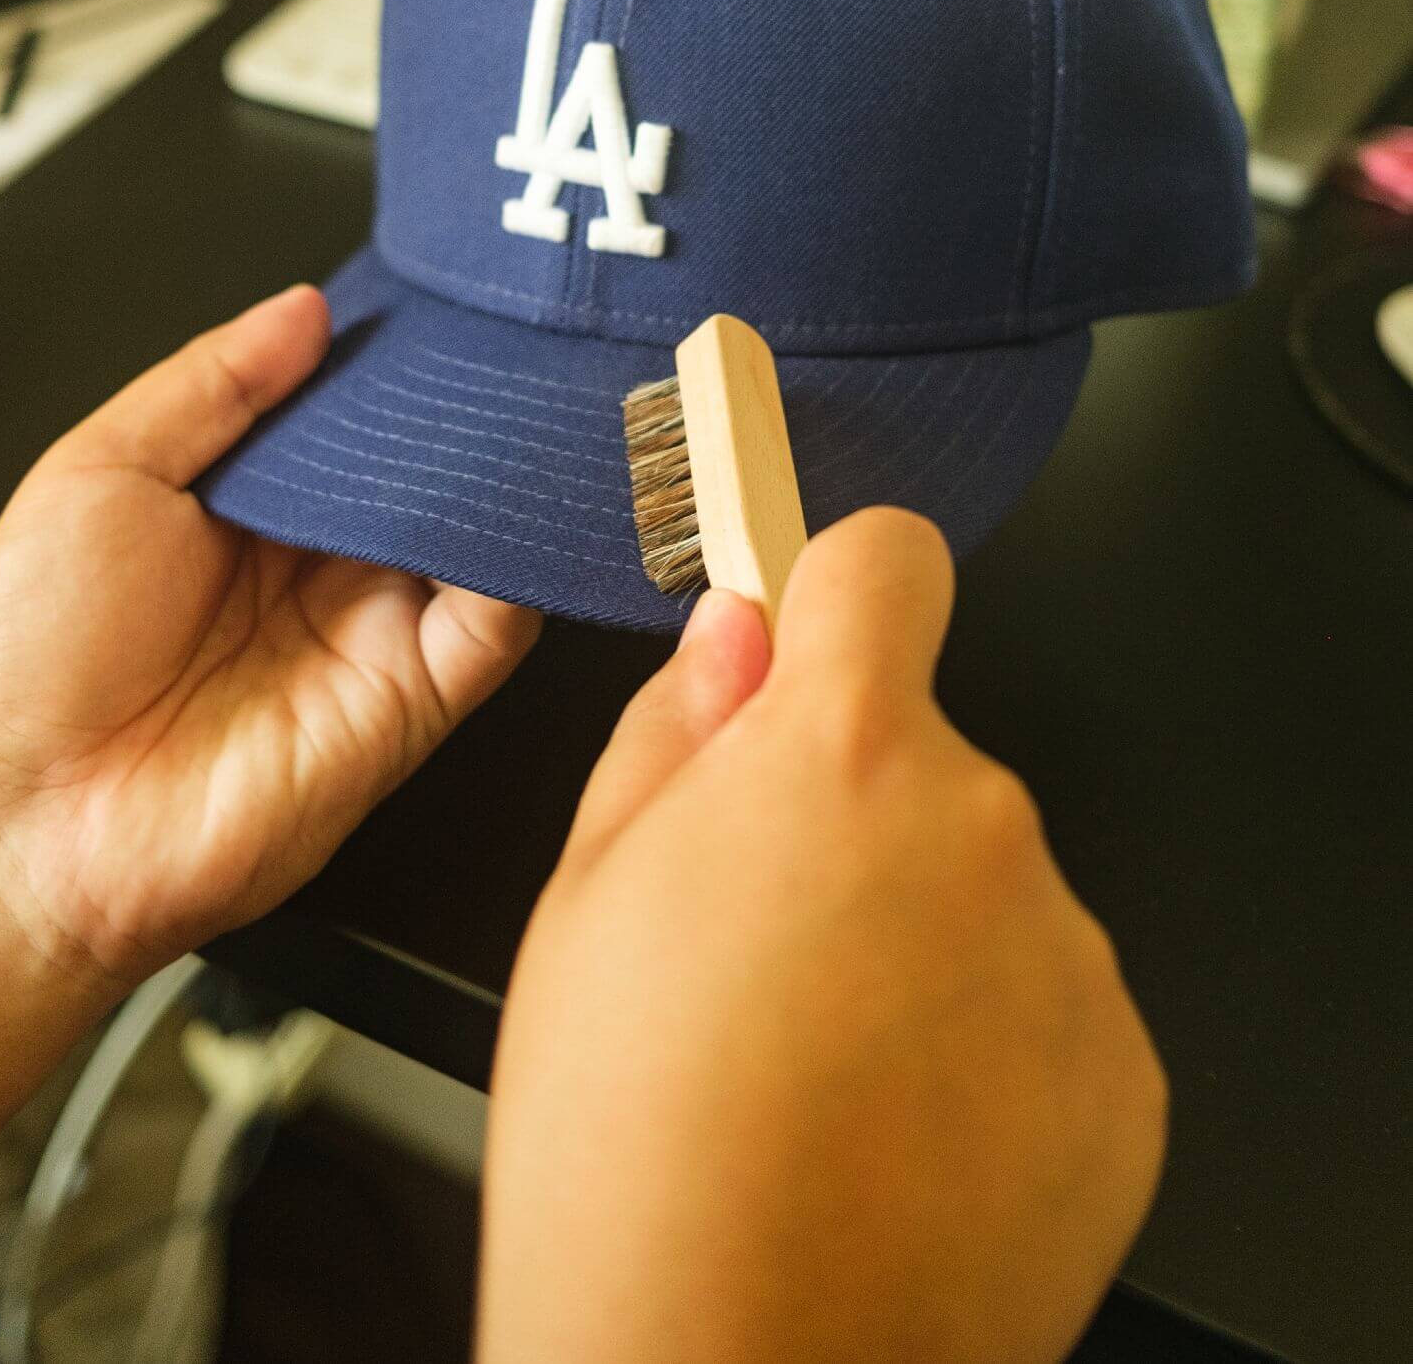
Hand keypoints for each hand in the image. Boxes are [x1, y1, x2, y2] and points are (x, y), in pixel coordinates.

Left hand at [0, 286, 539, 988]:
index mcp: (250, 508)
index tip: (427, 302)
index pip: (351, 416)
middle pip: (425, 468)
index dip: (387, 361)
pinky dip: (523, 566)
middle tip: (492, 340)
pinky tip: (515, 509)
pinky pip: (497, 623)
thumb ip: (209, 386)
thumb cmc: (29, 662)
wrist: (28, 828)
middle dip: (459, 408)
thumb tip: (302, 310)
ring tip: (517, 405)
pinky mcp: (414, 699)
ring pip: (475, 533)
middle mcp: (324, 566)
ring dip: (501, 475)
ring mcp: (375, 630)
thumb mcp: (99, 474)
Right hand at [479, 509, 1165, 1363]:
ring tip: (822, 1065)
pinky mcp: (1122, 1069)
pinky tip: (897, 1130)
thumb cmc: (629, 1145)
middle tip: (764, 946)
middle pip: (923, 754)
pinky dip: (985, 1043)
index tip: (819, 632)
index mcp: (838, 755)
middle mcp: (978, 826)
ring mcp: (1066, 951)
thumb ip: (678, 730)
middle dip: (852, 813)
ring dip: (918, 938)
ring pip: (981, 885)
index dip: (841, 590)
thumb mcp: (587, 895)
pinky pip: (1046, 1000)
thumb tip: (734, 640)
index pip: (887, 564)